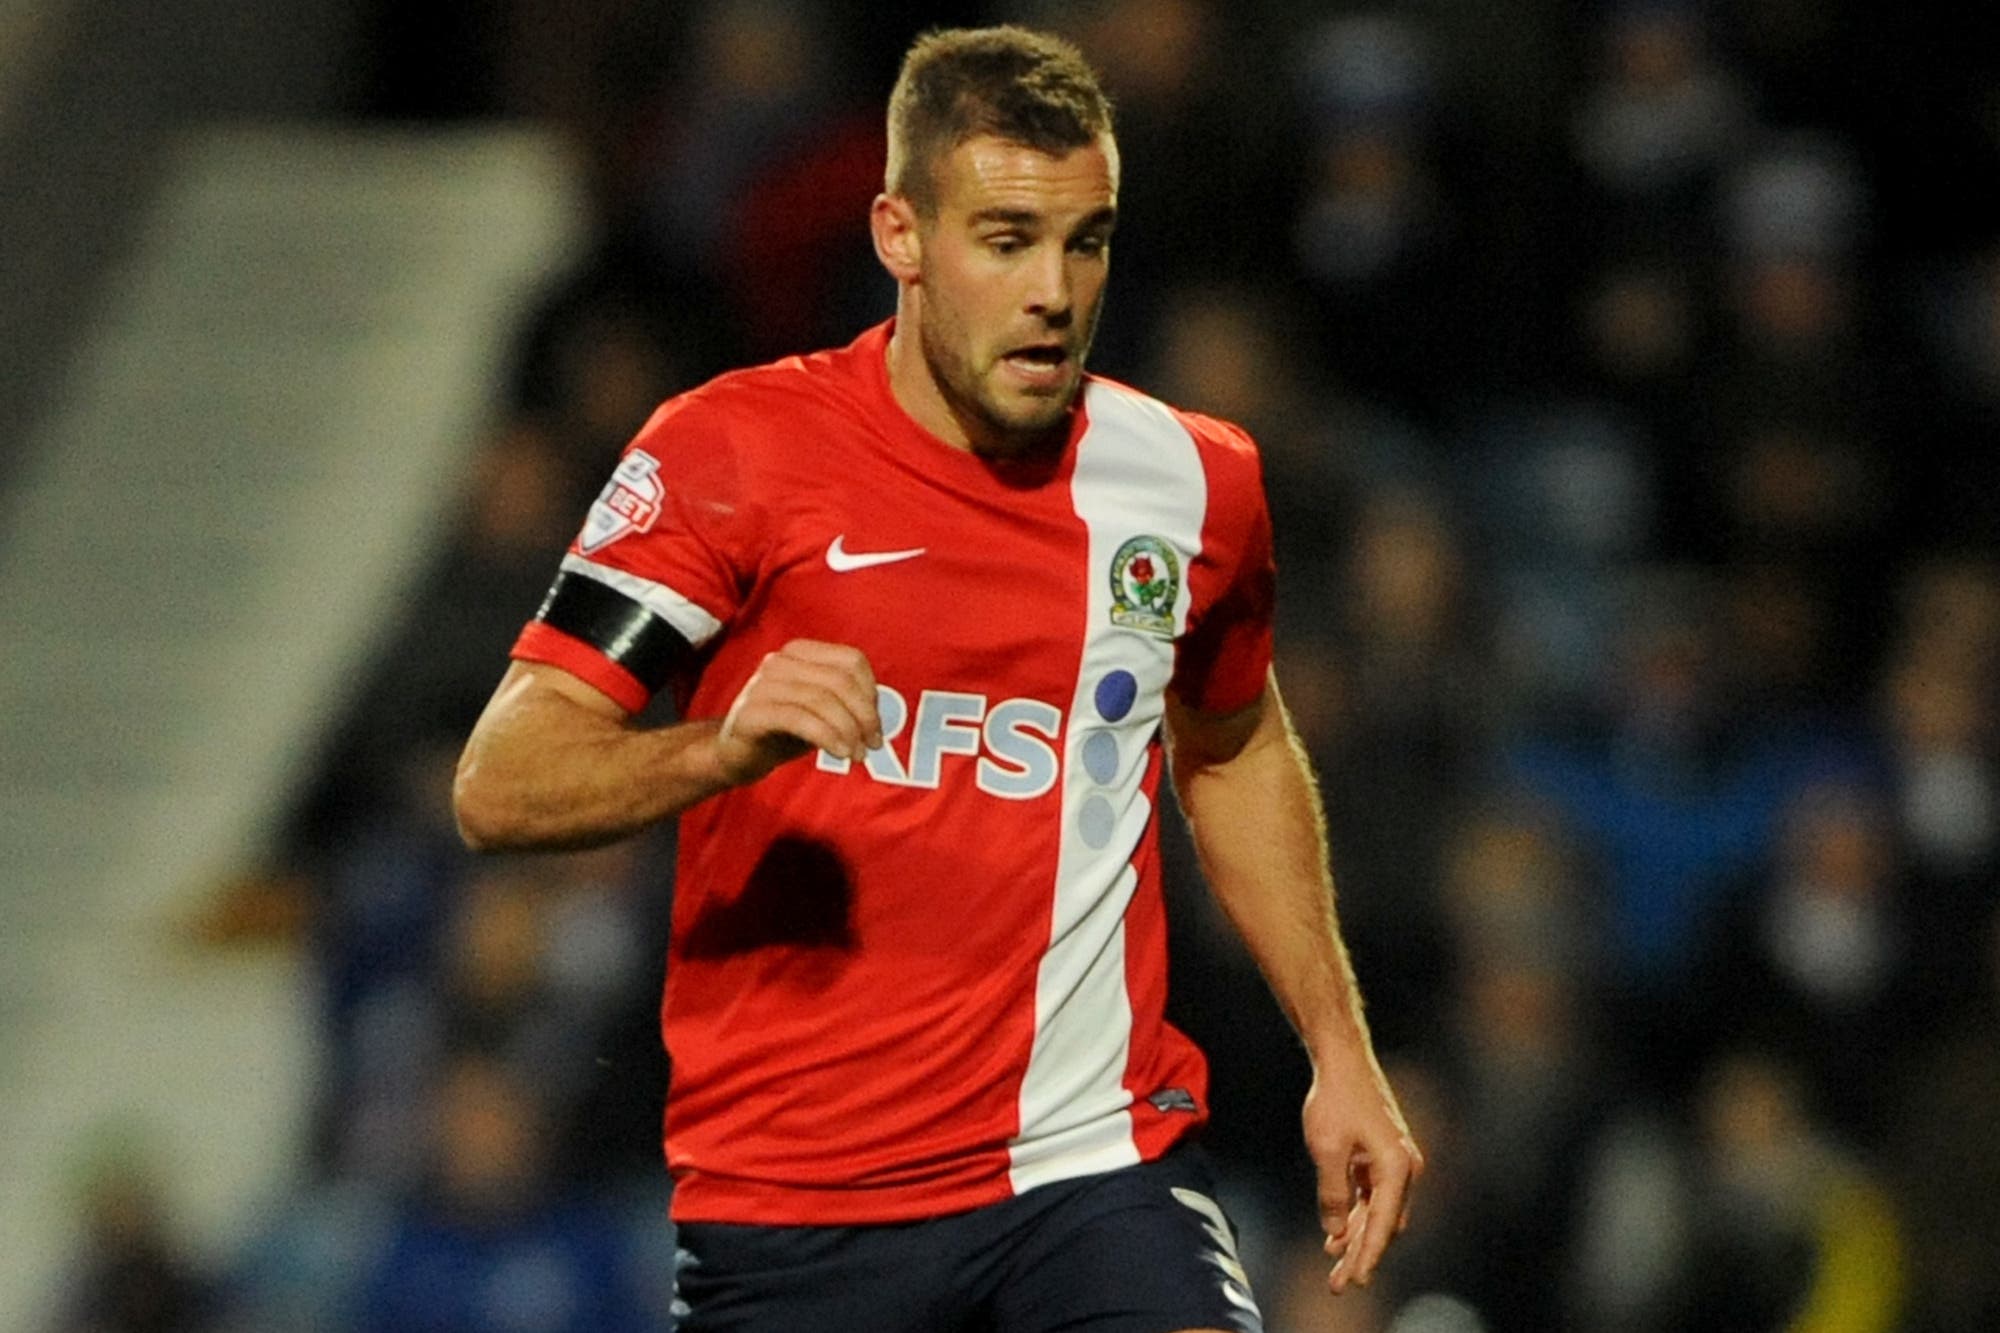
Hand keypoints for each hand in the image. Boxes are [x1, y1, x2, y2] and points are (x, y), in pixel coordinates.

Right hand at [715, 639, 882, 785]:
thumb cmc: (783, 730)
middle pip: (840, 681)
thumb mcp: (820, 712)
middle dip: (864, 716)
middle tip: (873, 745)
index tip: (876, 728)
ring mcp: (762, 684)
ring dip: (848, 731)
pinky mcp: (752, 712)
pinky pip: (800, 719)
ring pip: (822, 700)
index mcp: (800, 652)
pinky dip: (827, 736)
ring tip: (857, 755)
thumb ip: (846, 703)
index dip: (871, 694)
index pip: (852, 661)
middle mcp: (780, 661)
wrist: (734, 755)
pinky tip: (839, 753)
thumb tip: (877, 717)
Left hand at [1306, 1066, 1422, 1293]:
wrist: (1343, 1060)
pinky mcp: (1381, 1158)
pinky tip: (1337, 1234)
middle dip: (1362, 1254)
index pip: (1383, 1224)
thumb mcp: (1327, 1148)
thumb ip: (1333, 1193)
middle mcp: (1404, 1168)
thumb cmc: (1336, 1099)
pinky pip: (1372, 1196)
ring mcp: (1394, 1163)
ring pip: (1378, 1212)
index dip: (1368, 1255)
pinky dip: (1357, 1215)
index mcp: (1397, 1167)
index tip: (1355, 1280)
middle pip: (1384, 1224)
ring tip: (1335, 1265)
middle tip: (1339, 1283)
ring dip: (1358, 1237)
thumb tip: (1337, 1230)